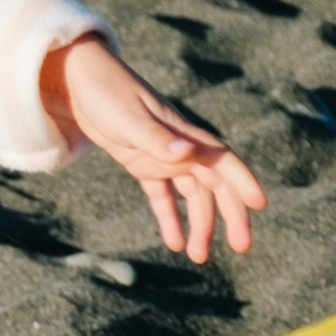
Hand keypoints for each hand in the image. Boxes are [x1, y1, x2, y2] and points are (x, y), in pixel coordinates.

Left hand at [43, 34, 264, 266]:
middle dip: (230, 215)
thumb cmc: (105, 92)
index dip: (243, 181)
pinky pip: (162, 195)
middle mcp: (180, 147)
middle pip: (215, 184)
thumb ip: (158, 139)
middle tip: (241, 248)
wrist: (77, 79)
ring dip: (200, 224)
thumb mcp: (129, 118)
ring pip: (191, 195)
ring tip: (199, 256)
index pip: (223, 160)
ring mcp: (162, 155)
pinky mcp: (141, 162)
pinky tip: (174, 242)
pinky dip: (170, 218)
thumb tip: (188, 154)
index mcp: (184, 134)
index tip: (259, 205)